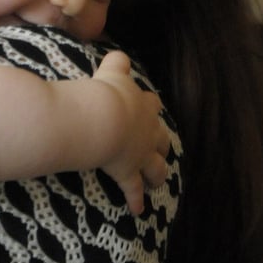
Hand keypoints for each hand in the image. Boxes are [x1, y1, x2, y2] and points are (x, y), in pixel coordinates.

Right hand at [92, 51, 170, 214]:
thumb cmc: (102, 93)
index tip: (146, 106)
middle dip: (160, 142)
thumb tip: (118, 53)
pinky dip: (136, 199)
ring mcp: (139, 152)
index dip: (147, 105)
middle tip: (158, 146)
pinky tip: (137, 210)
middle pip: (160, 136)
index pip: (150, 102)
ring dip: (157, 173)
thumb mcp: (109, 72)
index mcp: (139, 104)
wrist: (101, 118)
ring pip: (156, 165)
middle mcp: (145, 129)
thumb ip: (115, 62)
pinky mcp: (128, 172)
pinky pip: (133, 189)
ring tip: (158, 180)